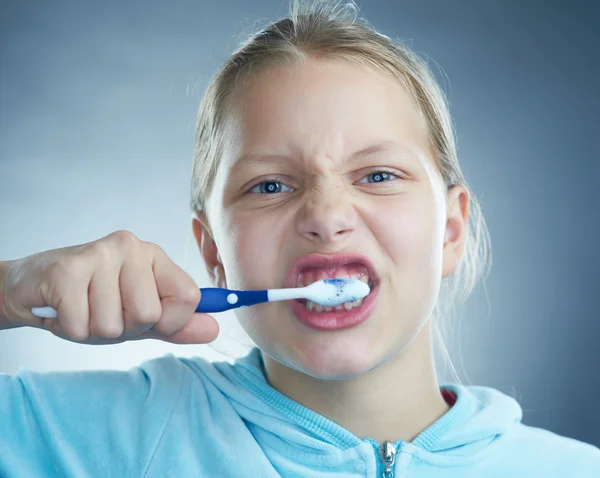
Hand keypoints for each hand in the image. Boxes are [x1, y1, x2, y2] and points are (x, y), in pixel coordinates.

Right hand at [0, 230, 218, 344]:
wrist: (31, 288)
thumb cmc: (90, 301)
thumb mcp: (139, 316)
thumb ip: (176, 324)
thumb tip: (214, 329)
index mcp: (154, 255)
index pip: (189, 298)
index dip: (169, 322)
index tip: (146, 317)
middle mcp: (131, 247)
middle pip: (149, 316)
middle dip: (124, 328)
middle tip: (102, 311)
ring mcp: (99, 254)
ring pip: (113, 326)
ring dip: (93, 330)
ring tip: (82, 309)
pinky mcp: (67, 270)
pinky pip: (82, 326)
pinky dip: (70, 329)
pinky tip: (63, 309)